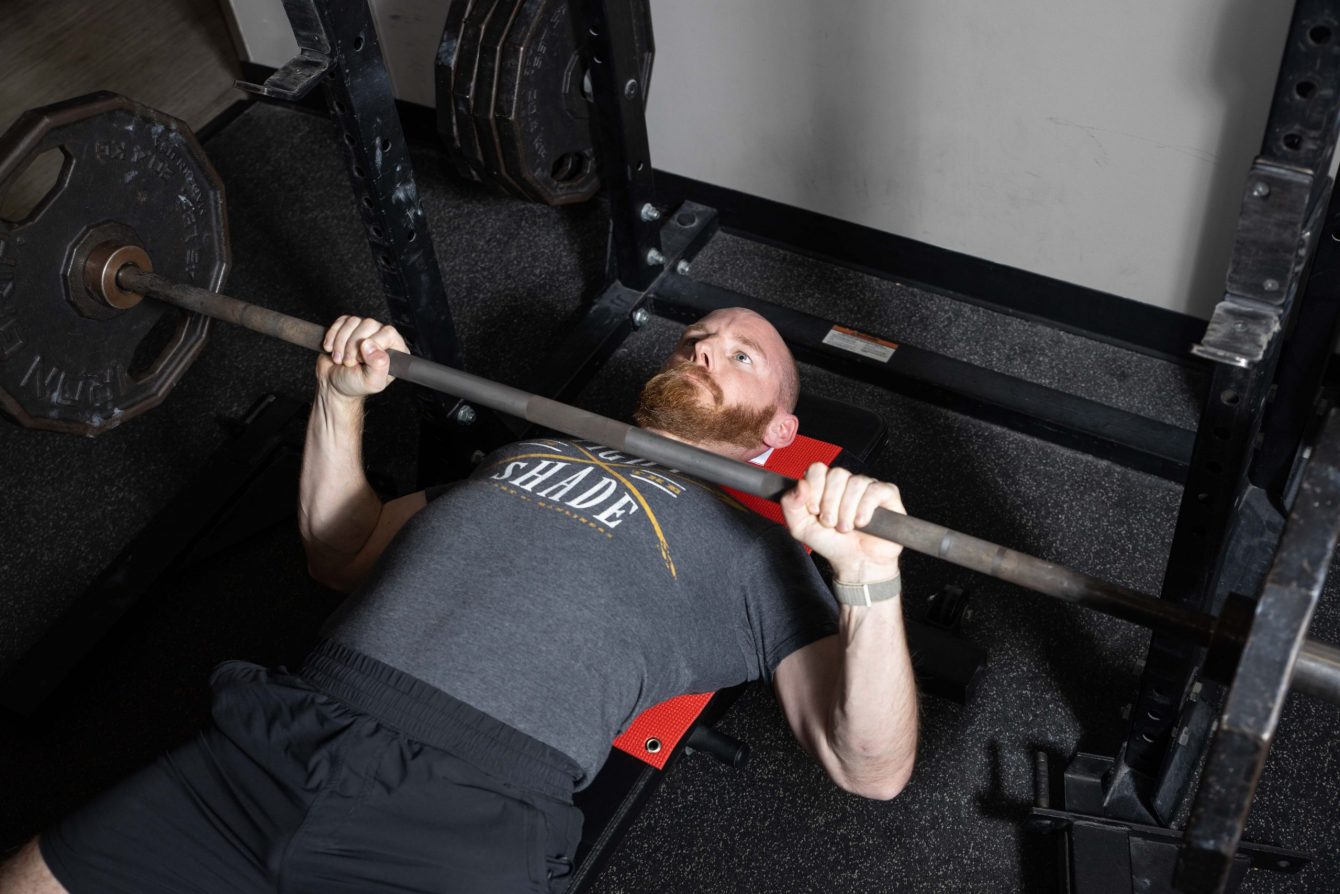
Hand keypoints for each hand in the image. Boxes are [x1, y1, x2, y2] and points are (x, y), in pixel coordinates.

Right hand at [317, 315, 408, 399]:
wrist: (334, 383)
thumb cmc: (355, 384)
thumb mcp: (371, 382)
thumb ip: (378, 366)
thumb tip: (371, 345)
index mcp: (395, 350)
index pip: (389, 333)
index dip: (372, 345)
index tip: (361, 360)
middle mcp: (382, 336)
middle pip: (369, 324)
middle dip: (352, 346)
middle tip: (349, 363)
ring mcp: (365, 330)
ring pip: (353, 322)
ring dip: (340, 343)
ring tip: (339, 359)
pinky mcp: (349, 327)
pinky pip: (341, 321)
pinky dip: (332, 336)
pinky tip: (331, 349)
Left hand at [780, 463, 905, 583]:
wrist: (854, 563)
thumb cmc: (831, 543)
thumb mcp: (800, 527)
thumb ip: (791, 504)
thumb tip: (800, 484)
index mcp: (826, 485)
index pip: (817, 469)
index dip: (814, 488)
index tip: (813, 510)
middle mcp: (847, 482)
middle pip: (837, 474)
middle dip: (830, 503)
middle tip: (830, 523)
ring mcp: (867, 487)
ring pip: (855, 483)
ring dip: (847, 510)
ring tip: (845, 528)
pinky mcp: (887, 494)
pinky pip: (875, 490)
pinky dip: (865, 509)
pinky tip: (861, 522)